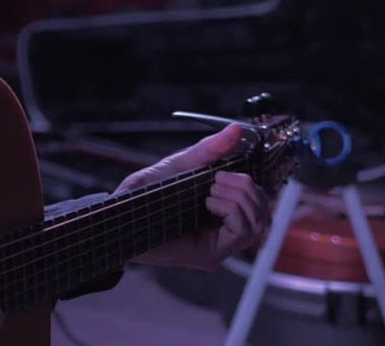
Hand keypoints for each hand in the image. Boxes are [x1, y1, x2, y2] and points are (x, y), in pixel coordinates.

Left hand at [115, 123, 270, 269]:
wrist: (120, 213)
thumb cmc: (146, 192)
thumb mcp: (182, 165)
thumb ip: (210, 150)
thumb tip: (237, 129)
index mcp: (220, 213)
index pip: (258, 204)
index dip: (251, 185)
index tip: (223, 172)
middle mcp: (223, 233)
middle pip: (263, 215)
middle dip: (248, 189)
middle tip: (218, 179)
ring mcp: (218, 246)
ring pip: (257, 225)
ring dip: (240, 199)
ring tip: (212, 189)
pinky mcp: (209, 255)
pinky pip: (241, 234)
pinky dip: (232, 210)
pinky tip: (210, 201)